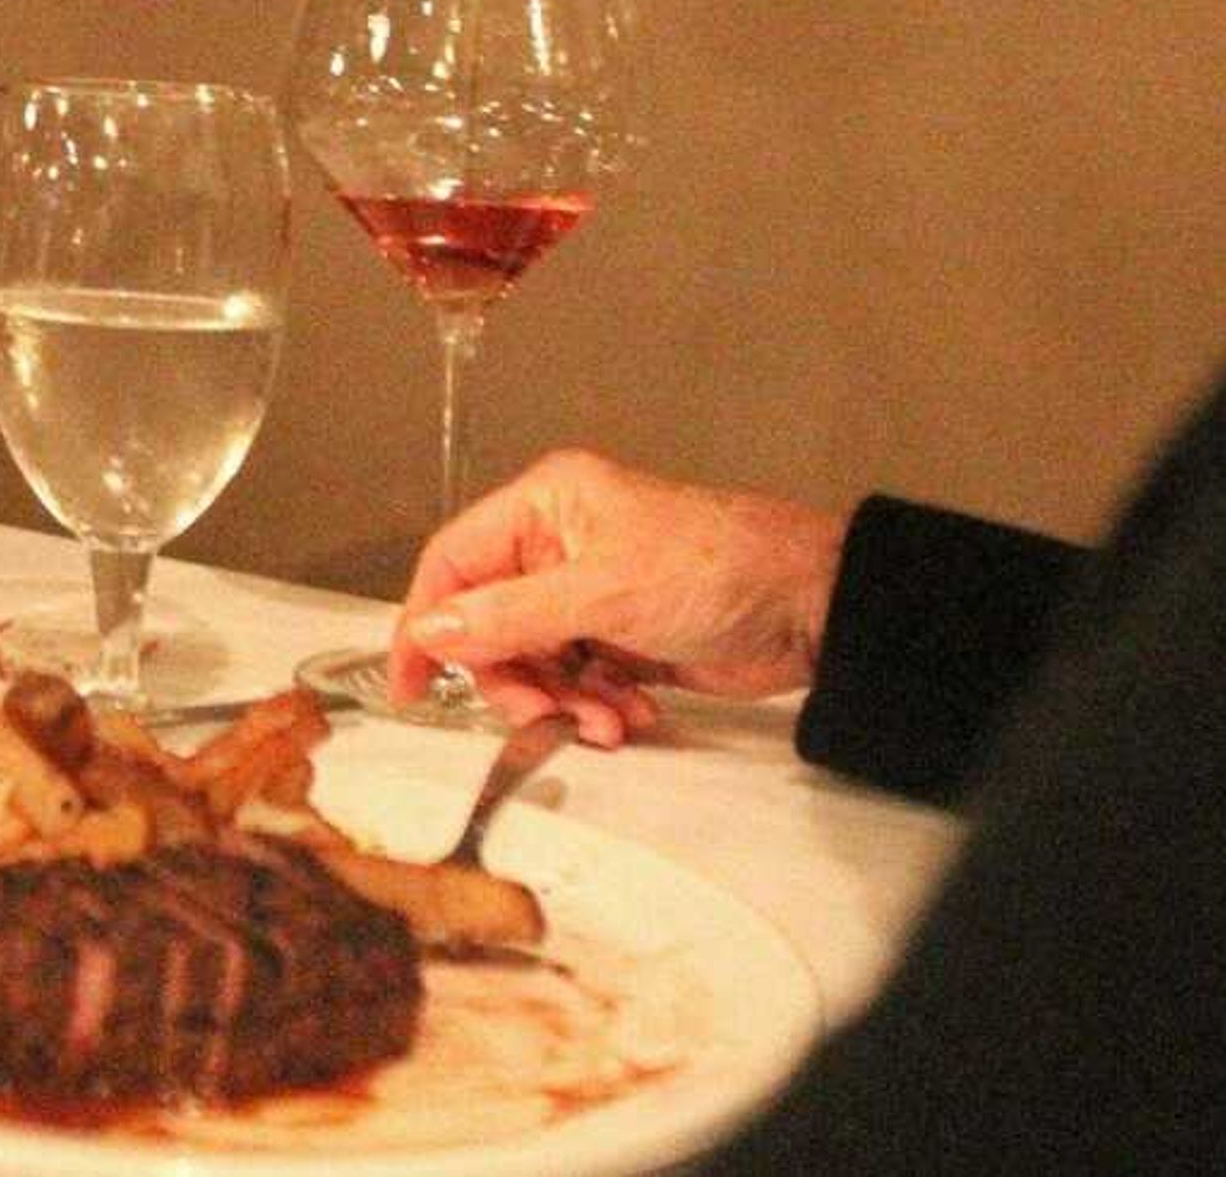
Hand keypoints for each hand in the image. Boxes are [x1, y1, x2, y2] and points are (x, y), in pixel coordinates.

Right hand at [388, 449, 843, 747]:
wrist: (813, 608)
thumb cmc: (719, 568)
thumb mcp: (603, 593)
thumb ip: (509, 616)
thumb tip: (431, 632)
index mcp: (545, 506)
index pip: (453, 563)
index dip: (426, 624)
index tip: (412, 685)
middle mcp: (559, 545)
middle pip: (488, 625)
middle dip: (515, 678)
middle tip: (544, 713)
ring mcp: (590, 593)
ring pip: (533, 662)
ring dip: (562, 701)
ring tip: (607, 719)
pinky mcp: (622, 636)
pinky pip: (576, 682)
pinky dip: (595, 706)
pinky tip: (633, 712)